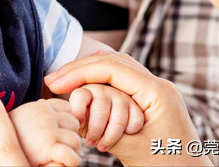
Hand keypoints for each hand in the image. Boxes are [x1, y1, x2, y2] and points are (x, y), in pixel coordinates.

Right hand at [8, 98, 80, 166]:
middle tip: (58, 148)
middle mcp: (45, 114)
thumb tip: (50, 110)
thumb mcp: (21, 118)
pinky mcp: (48, 147)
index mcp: (40, 106)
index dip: (64, 122)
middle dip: (69, 136)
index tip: (56, 133)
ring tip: (58, 157)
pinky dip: (69, 161)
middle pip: (74, 123)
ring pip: (75, 140)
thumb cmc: (3, 137)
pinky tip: (57, 163)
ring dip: (70, 150)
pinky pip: (71, 155)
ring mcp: (47, 129)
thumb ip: (37, 114)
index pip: (66, 108)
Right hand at [44, 52, 212, 166]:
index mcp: (157, 92)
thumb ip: (103, 124)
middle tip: (51, 80)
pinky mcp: (152, 97)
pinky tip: (85, 79)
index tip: (55, 83)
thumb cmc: (166, 166)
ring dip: (88, 72)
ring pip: (117, 67)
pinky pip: (122, 78)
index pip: (111, 68)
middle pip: (112, 62)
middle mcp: (159, 84)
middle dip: (79, 69)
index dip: (79, 72)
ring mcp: (157, 89)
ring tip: (63, 79)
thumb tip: (74, 110)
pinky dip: (100, 78)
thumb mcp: (130, 148)